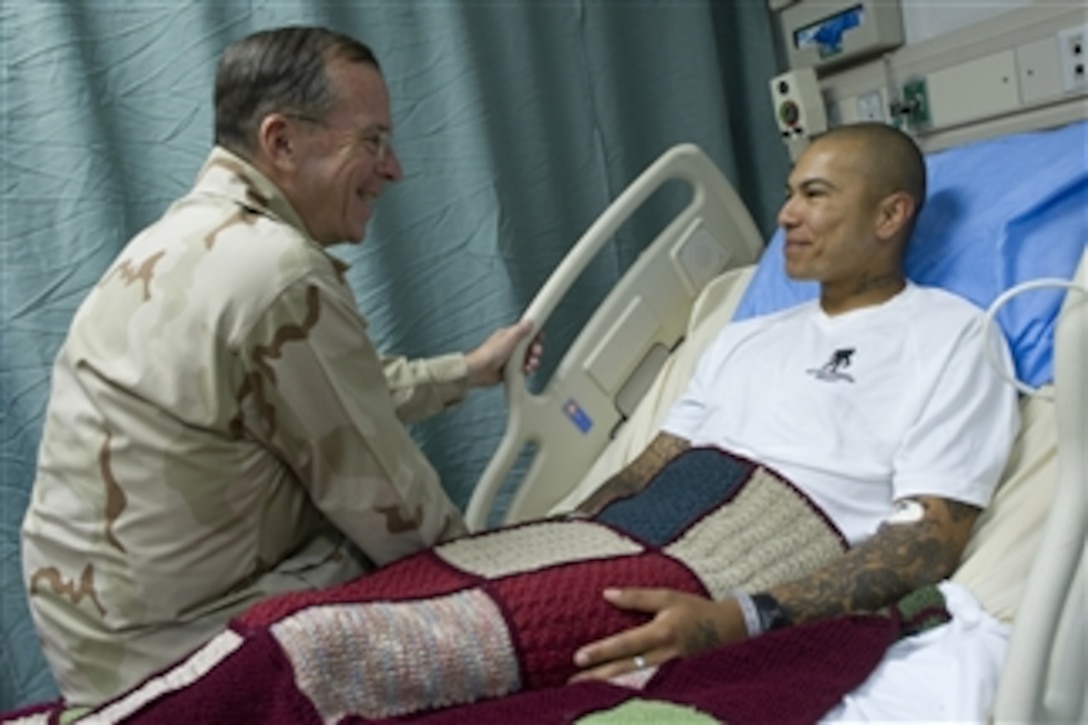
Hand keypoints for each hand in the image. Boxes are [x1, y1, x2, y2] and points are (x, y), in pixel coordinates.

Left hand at [465, 319, 542, 386]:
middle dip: (535, 350)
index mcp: (509, 336)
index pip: (526, 332)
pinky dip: (527, 369)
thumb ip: (520, 330)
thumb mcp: (507, 339)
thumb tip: (529, 322)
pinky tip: (526, 370)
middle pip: (530, 346)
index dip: (535, 335)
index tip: (540, 338)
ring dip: (532, 361)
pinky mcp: (510, 369)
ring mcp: (511, 358)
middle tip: (535, 353)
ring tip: (530, 363)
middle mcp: (510, 346)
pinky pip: (523, 368)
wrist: (479, 371)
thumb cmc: (488, 354)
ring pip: (528, 358)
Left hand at [569, 588, 744, 681]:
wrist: (731, 631)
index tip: (578, 658)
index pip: (626, 644)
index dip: (602, 652)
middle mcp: (666, 656)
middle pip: (626, 669)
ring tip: (584, 692)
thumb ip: (637, 597)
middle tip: (571, 682)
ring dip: (609, 687)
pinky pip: (647, 687)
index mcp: (662, 633)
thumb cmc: (696, 611)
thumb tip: (606, 594)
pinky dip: (628, 691)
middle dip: (598, 677)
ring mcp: (672, 672)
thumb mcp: (668, 597)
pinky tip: (612, 694)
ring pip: (635, 683)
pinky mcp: (676, 680)